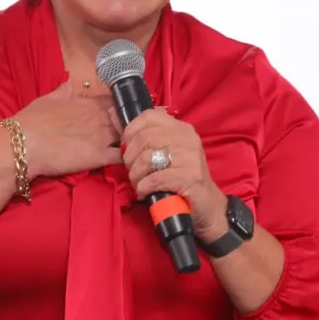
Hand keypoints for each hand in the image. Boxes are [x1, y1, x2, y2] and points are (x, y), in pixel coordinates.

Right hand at [12, 80, 121, 178]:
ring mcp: (102, 137)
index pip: (114, 102)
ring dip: (131, 140)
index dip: (119, 108)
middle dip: (130, 125)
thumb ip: (62, 92)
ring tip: (130, 148)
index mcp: (88, 103)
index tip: (119, 115)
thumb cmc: (32, 121)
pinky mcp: (100, 157)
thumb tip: (69, 83)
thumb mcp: (46, 100)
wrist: (25, 144)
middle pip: (126, 118)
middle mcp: (100, 117)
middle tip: (129, 133)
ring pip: (129, 135)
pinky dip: (127, 157)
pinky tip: (126, 161)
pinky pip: (122, 156)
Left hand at [114, 107, 227, 240]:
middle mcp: (187, 138)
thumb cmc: (182, 178)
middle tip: (132, 172)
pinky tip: (144, 192)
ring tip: (138, 184)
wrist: (207, 206)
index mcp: (181, 128)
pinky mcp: (190, 177)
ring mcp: (190, 157)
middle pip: (144, 138)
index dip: (131, 131)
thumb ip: (142, 135)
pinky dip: (144, 187)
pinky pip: (155, 179)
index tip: (127, 149)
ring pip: (147, 159)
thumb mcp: (165, 152)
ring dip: (136, 175)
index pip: (149, 116)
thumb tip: (112, 113)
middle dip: (130, 158)